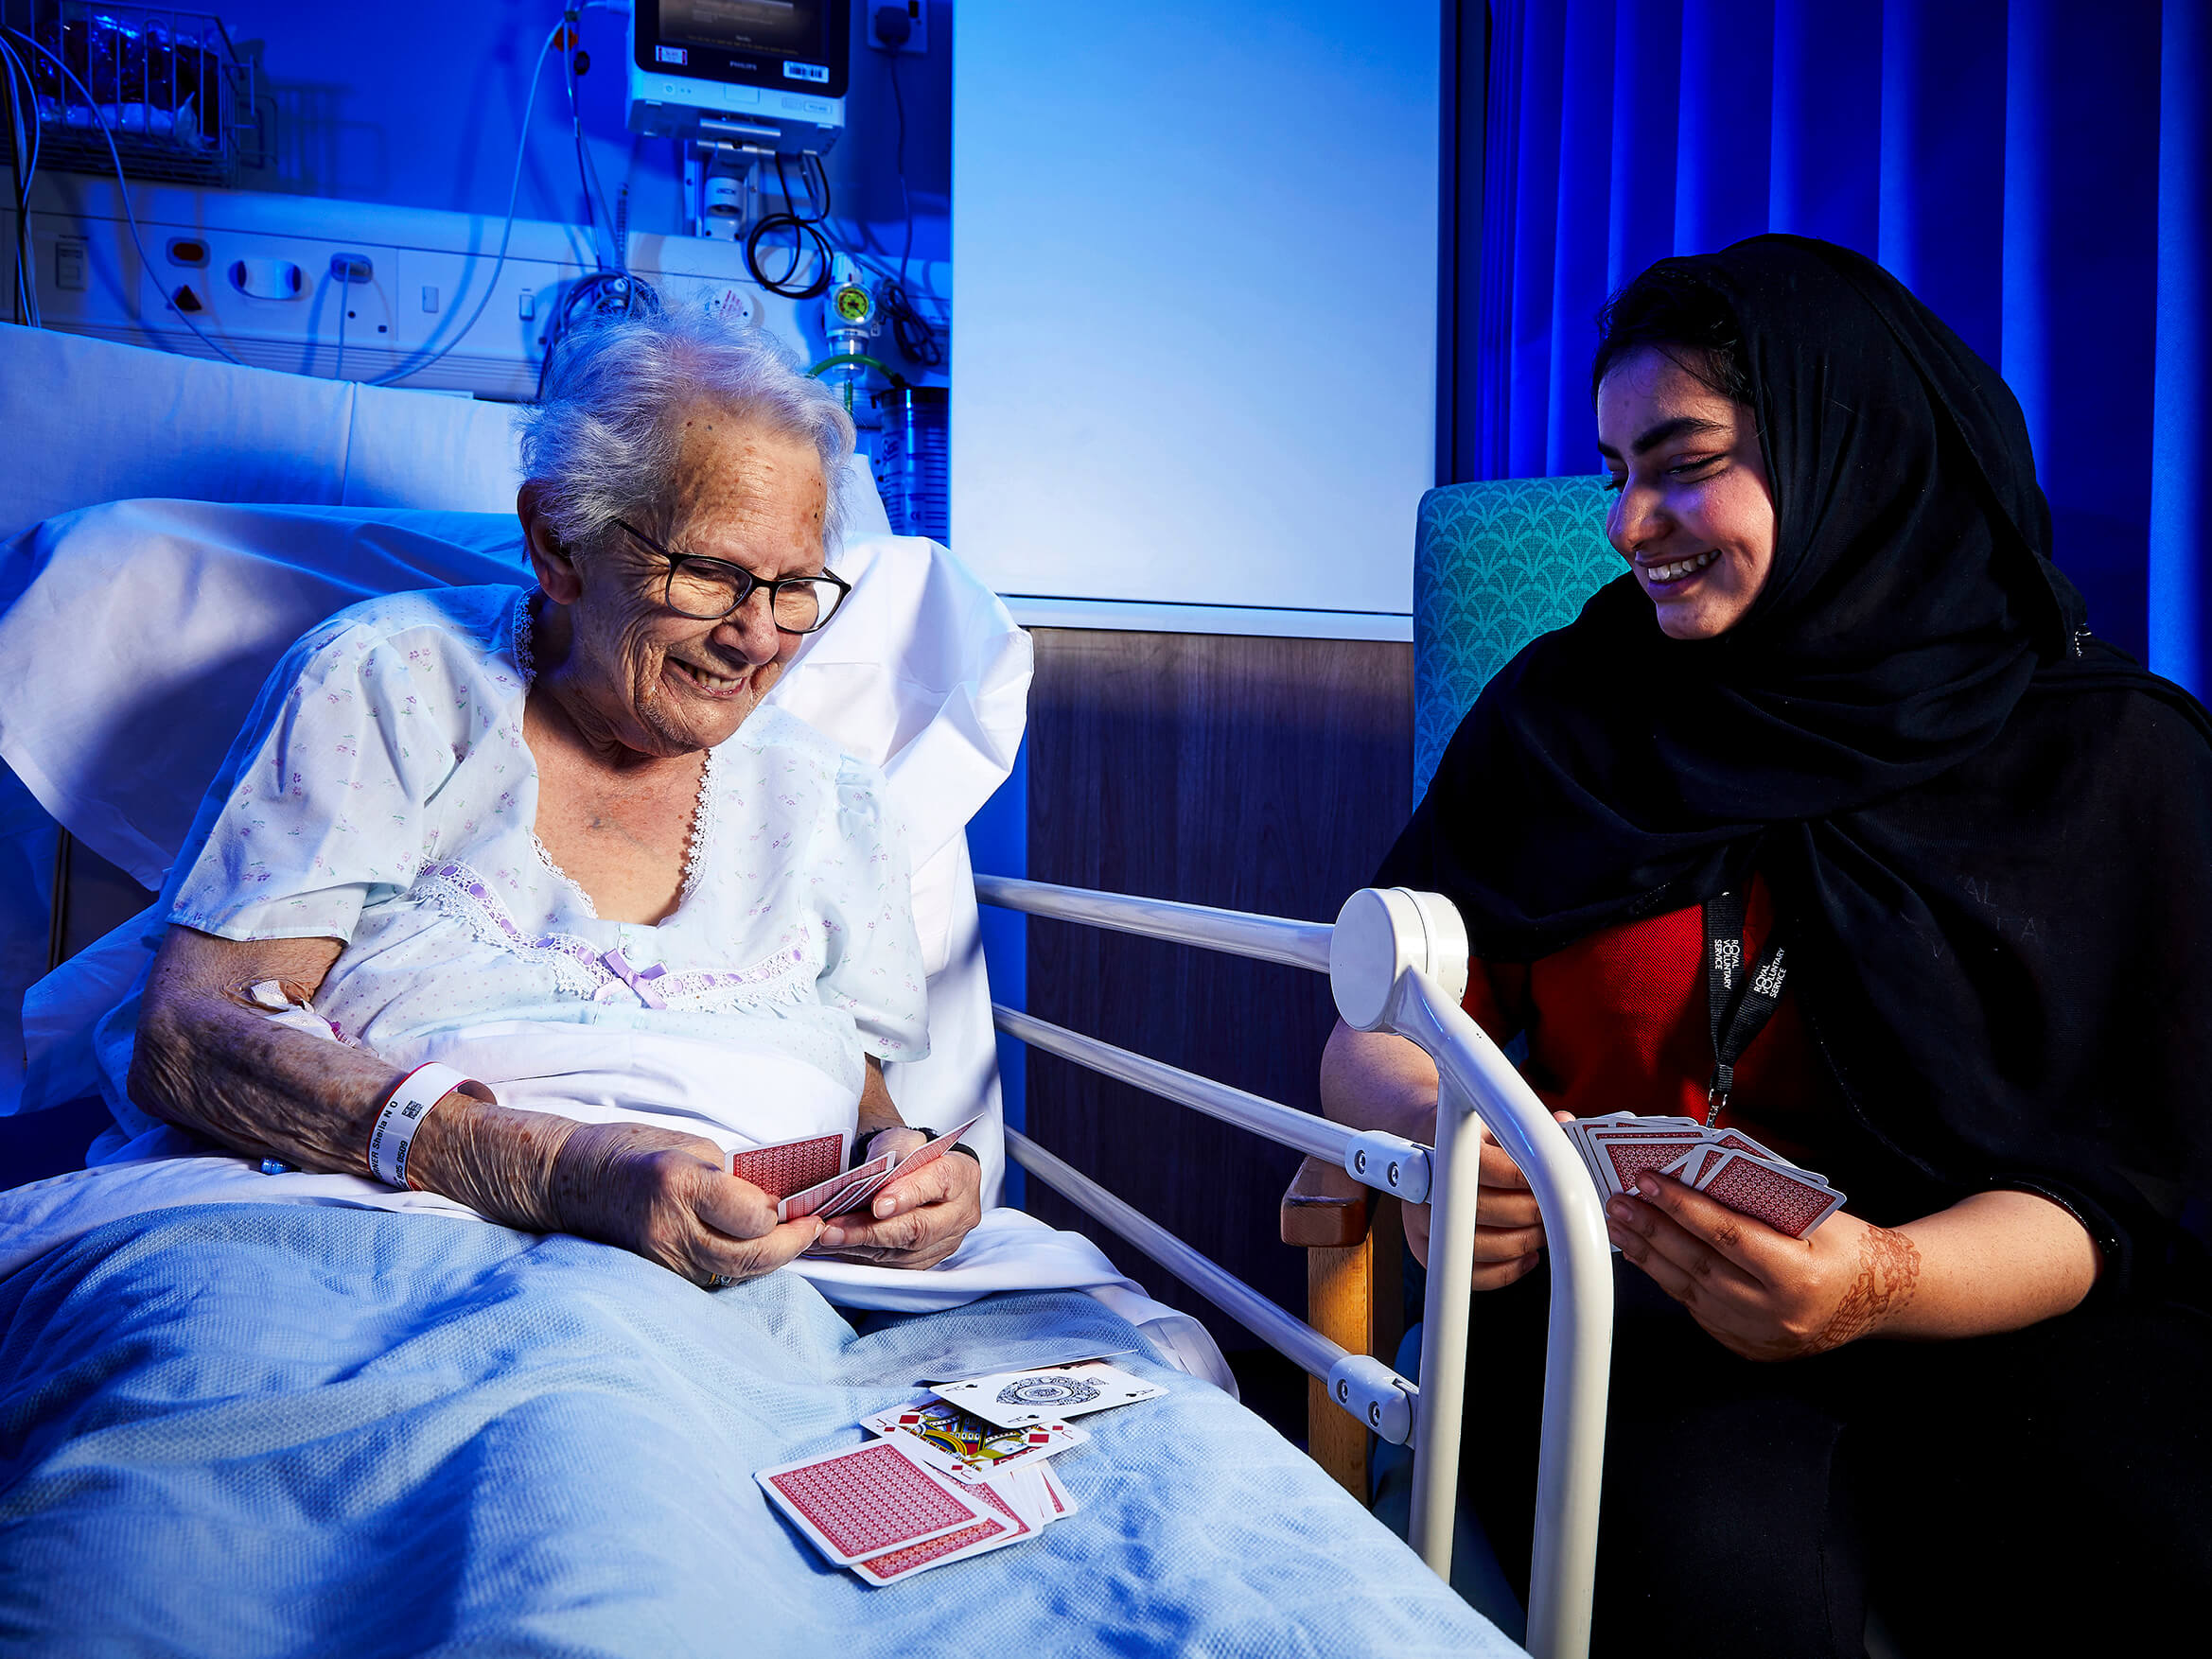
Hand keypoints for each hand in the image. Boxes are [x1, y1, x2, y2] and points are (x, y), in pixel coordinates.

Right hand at [545, 1119, 824, 1287]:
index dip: (782, 1213)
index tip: (796, 1202)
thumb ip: (734, 1175)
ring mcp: (661, 1261)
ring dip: (768, 1259)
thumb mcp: (689, 1146)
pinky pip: (711, 1276)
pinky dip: (737, 1265)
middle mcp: (669, 1230)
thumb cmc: (631, 1150)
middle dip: (791, 1245)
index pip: (753, 1216)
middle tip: (813, 1228)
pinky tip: (749, 1247)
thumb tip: (776, 1201)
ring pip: (735, 1274)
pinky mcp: (657, 1277)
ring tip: (789, 1238)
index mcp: (679, 1185)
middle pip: (751, 1257)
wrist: (567, 1180)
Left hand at [812, 1128, 982, 1268]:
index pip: (939, 1182)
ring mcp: (945, 1242)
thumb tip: (873, 1171)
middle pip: (919, 1228)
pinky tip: (835, 1246)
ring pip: (902, 1252)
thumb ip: (893, 1149)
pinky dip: (860, 1255)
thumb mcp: (902, 1139)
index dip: (908, 1194)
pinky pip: (892, 1264)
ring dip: (859, 1246)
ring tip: (825, 1238)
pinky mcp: (924, 1261)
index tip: (877, 1205)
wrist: (913, 1175)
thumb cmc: (908, 1156)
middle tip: (834, 1229)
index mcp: (961, 1175)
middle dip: (872, 1230)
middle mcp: (959, 1213)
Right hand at [1403, 1109, 1577, 1289]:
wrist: (1423, 1145)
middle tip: (1554, 1209)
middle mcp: (1425, 1185)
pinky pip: (1470, 1274)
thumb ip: (1528, 1126)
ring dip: (1523, 1241)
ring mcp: (1421, 1220)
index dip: (1526, 1179)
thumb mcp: (1492, 1121)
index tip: (1550, 1181)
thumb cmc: (1466, 1137)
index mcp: (1442, 1145)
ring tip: (1542, 1229)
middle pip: (1485, 1210)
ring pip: (1480, 1246)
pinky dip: (1507, 1270)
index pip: (1488, 1168)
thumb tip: (1564, 1124)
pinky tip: (1527, 1255)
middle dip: (1531, 1213)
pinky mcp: (1425, 1249)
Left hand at [1605, 1171, 1921, 1359]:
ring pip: (1688, 1290)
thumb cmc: (1846, 1247)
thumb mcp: (1813, 1217)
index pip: (1726, 1235)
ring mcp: (1759, 1335)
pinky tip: (1647, 1253)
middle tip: (1619, 1201)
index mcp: (1798, 1276)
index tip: (1647, 1180)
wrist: (1880, 1299)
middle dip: (1652, 1228)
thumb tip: (1695, 1175)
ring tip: (1621, 1224)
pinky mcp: (1747, 1346)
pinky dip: (1668, 1278)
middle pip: (1698, 1265)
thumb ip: (1758, 1204)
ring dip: (1648, 1254)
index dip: (1682, 1206)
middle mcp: (1774, 1312)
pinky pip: (1696, 1308)